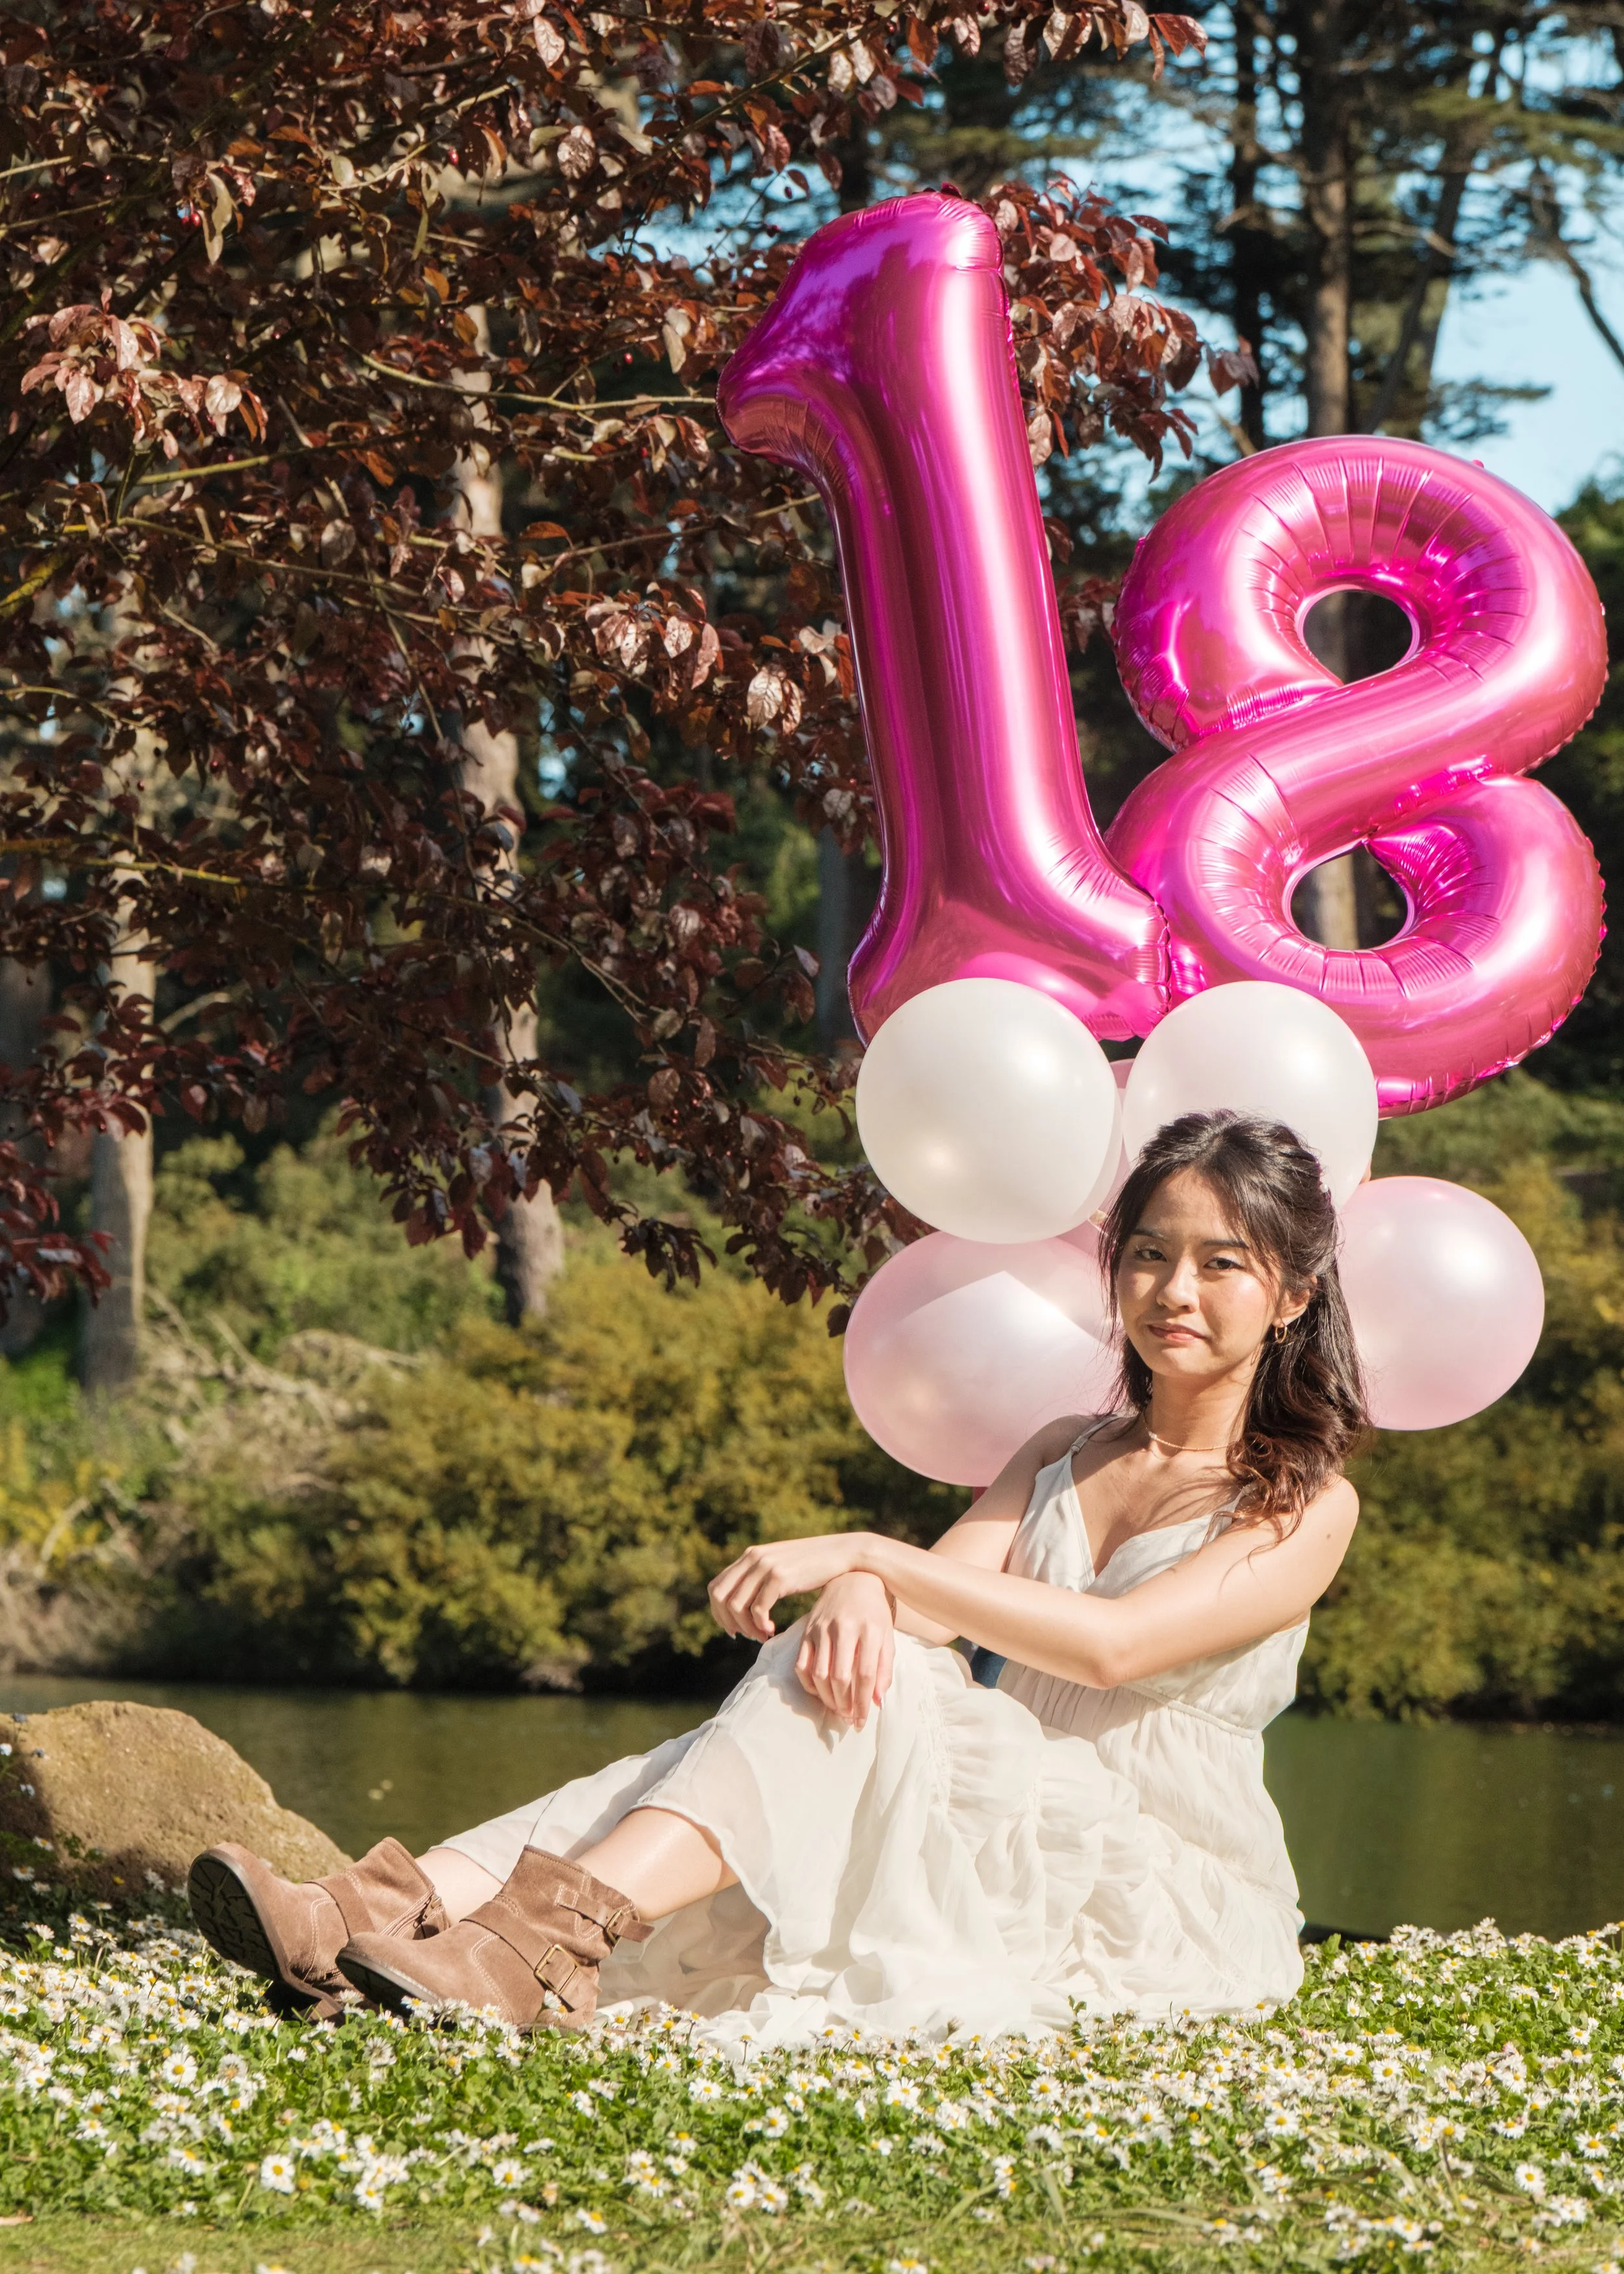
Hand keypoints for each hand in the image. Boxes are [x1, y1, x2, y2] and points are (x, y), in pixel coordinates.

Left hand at [707, 1531, 871, 1642]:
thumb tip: (745, 1599)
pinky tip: (772, 1630)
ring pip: (736, 1605)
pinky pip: (757, 1609)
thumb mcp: (782, 1566)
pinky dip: (760, 1625)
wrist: (843, 1554)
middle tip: (745, 1636)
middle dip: (728, 1621)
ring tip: (762, 1635)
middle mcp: (753, 1557)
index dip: (718, 1612)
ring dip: (746, 1627)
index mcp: (750, 1555)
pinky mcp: (780, 1577)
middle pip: (719, 1596)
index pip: (716, 1586)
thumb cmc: (815, 1565)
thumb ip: (762, 1576)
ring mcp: (765, 1566)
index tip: (734, 1629)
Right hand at [794, 1572, 894, 1728]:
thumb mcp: (887, 1637)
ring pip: (819, 1673)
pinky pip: (801, 1664)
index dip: (863, 1703)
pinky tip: (820, 1693)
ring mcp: (822, 1628)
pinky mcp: (807, 1630)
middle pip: (840, 1677)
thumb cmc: (874, 1613)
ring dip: (827, 1699)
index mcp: (869, 1630)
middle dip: (844, 1705)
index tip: (862, 1722)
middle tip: (848, 1718)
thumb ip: (884, 1669)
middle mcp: (844, 1628)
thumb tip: (877, 1702)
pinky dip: (808, 1684)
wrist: (853, 1579)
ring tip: (836, 1709)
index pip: (865, 1675)